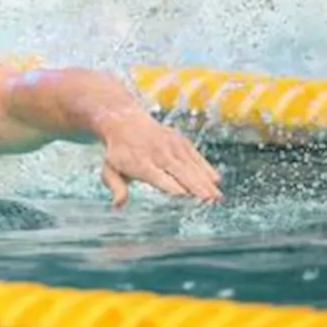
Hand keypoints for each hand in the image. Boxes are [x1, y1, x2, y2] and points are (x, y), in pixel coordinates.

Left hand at [96, 112, 222, 207]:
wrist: (124, 121)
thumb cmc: (118, 153)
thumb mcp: (109, 170)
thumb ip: (116, 187)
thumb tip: (118, 206)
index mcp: (140, 163)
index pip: (160, 178)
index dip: (173, 188)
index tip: (185, 199)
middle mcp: (158, 154)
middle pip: (180, 173)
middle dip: (196, 187)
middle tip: (210, 202)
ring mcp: (171, 146)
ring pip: (192, 166)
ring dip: (206, 182)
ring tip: (218, 198)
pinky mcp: (180, 141)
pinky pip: (196, 156)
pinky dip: (206, 168)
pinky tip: (216, 181)